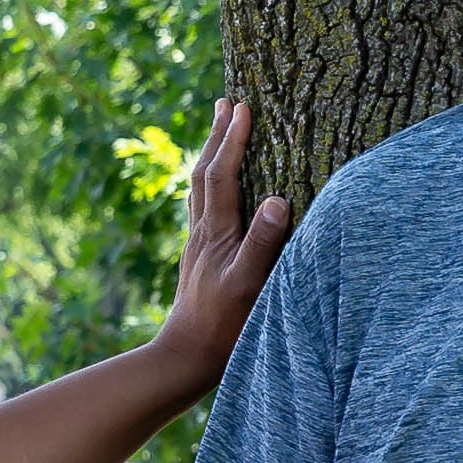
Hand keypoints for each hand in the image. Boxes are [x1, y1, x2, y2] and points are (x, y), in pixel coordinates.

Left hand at [151, 101, 292, 399]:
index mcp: (216, 233)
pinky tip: (213, 195)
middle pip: (206, 173)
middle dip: (218, 136)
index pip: (224, 174)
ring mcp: (198, 248)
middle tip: (225, 102)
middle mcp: (202, 234)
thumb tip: (276, 198)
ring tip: (218, 134)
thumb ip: (263, 243)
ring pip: (200, 191)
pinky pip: (202, 212)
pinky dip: (209, 189)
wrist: (186, 359)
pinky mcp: (198, 263)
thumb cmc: (224, 327)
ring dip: (210, 157)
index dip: (233, 140)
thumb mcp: (250, 285)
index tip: (243, 106)